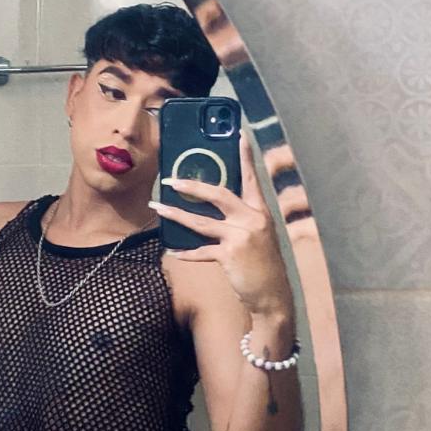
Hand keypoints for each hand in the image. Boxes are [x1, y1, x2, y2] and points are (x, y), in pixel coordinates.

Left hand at [148, 131, 292, 315]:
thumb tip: (211, 207)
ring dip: (176, 214)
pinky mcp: (229, 256)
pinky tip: (172, 251)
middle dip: (193, 186)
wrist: (273, 296)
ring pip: (201, 222)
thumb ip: (241, 220)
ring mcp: (240, 237)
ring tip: (158, 206)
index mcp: (260, 212)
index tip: (240, 134)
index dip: (246, 156)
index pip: (252, 178)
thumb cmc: (263, 265)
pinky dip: (186, 252)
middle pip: (219, 195)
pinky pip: (201, 251)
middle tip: (172, 180)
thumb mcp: (259, 236)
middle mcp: (252, 220)